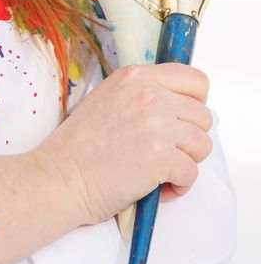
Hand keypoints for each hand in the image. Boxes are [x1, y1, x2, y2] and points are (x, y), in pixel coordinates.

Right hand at [36, 63, 212, 225]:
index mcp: (135, 77)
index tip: (181, 120)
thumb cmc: (79, 145)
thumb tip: (177, 108)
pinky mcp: (161, 157)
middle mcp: (149, 94)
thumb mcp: (108, 98)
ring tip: (159, 170)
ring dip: (186, 162)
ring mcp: (156, 124)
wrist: (60, 175)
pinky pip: (192, 173)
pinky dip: (179, 186)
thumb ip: (142, 94)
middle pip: (203, 116)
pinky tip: (155, 187)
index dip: (195, 104)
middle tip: (163, 151)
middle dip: (189, 138)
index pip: (195, 80)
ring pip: (202, 145)